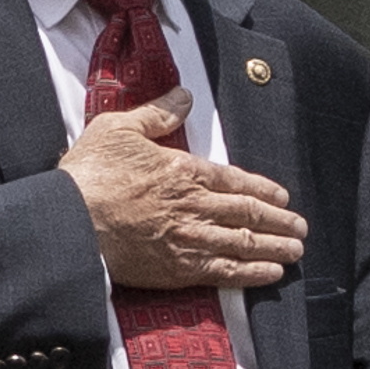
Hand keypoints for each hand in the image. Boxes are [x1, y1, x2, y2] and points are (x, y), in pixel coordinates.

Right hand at [63, 100, 304, 294]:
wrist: (69, 225)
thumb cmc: (88, 175)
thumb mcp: (118, 129)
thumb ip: (156, 113)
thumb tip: (183, 95)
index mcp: (184, 170)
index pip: (235, 179)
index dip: (263, 188)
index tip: (281, 196)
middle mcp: (195, 206)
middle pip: (248, 213)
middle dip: (279, 220)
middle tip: (300, 226)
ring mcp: (189, 240)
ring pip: (244, 243)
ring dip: (275, 246)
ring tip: (296, 250)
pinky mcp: (177, 270)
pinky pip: (225, 273)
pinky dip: (253, 273)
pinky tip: (271, 273)